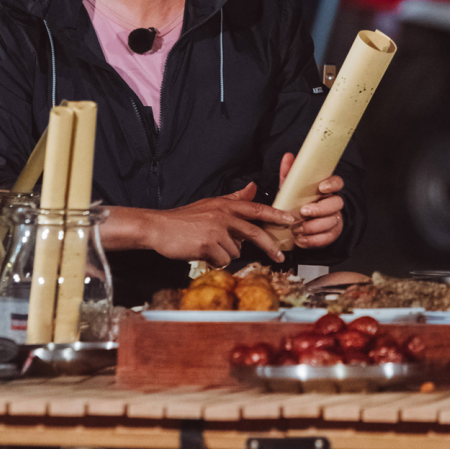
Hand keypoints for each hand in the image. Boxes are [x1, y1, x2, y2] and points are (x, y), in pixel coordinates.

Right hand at [141, 183, 299, 265]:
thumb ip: (234, 198)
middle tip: (281, 256)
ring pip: (235, 251)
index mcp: (226, 205)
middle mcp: (224, 215)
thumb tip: (252, 187)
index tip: (291, 220)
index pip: (256, 209)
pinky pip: (222, 260)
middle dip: (270, 245)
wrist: (158, 227)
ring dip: (225, 253)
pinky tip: (203, 253)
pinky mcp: (208, 244)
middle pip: (254, 232)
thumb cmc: (184, 218)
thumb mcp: (211, 203)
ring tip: (209, 246)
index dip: (275, 215)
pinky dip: (215, 261)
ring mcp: (216, 230)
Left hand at [279, 152, 344, 249]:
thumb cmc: (297, 201)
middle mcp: (333, 203)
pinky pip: (327, 238)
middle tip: (304, 211)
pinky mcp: (331, 234)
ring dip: (313, 227)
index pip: (337, 182)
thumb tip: (288, 156)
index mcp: (326, 189)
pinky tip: (301, 240)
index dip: (332, 184)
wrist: (298, 223)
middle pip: (336, 203)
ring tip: (297, 230)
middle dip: (320, 209)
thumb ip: (290, 173)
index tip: (321, 187)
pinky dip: (313, 240)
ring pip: (331, 222)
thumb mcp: (292, 188)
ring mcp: (334, 219)